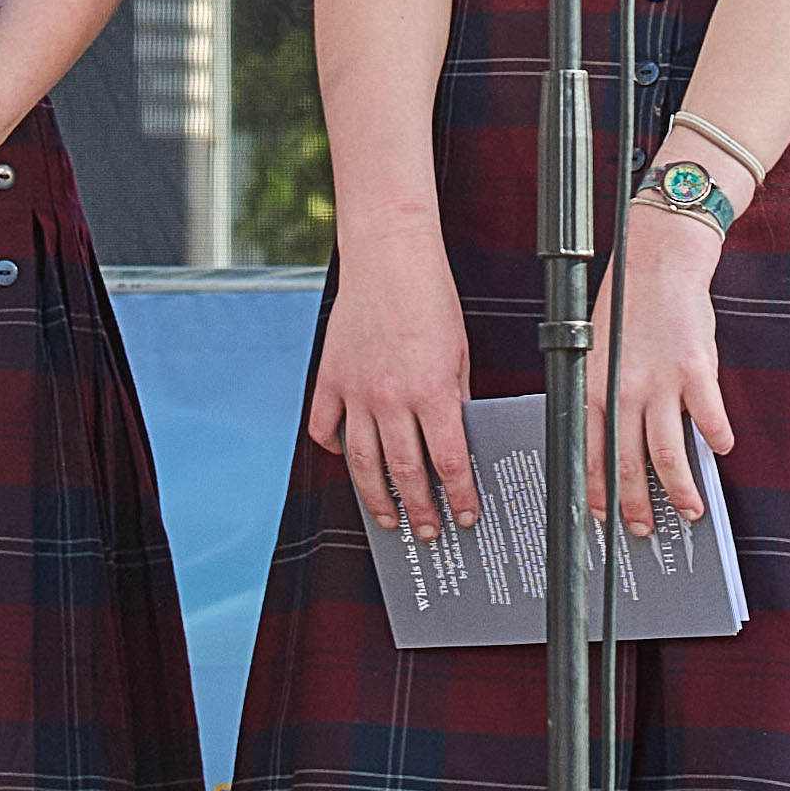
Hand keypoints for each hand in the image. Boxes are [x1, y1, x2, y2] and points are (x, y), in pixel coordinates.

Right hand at [310, 242, 483, 544]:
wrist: (389, 259)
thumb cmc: (431, 300)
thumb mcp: (460, 354)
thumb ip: (454, 399)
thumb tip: (455, 439)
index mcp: (433, 391)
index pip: (449, 461)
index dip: (459, 496)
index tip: (465, 516)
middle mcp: (392, 397)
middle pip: (405, 471)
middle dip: (420, 509)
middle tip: (429, 531)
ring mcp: (356, 390)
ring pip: (362, 461)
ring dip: (376, 497)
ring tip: (389, 518)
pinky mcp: (330, 378)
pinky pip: (325, 427)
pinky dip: (334, 448)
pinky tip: (348, 460)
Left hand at [592, 208, 730, 539]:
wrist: (659, 261)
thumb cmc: (627, 304)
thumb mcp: (598, 351)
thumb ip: (604, 394)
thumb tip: (611, 439)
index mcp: (595, 387)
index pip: (590, 454)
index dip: (597, 493)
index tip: (602, 516)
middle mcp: (624, 390)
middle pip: (628, 464)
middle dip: (636, 505)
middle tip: (642, 529)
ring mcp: (662, 383)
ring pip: (668, 455)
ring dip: (680, 491)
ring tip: (690, 510)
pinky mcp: (696, 372)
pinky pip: (709, 421)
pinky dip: (717, 442)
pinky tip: (720, 451)